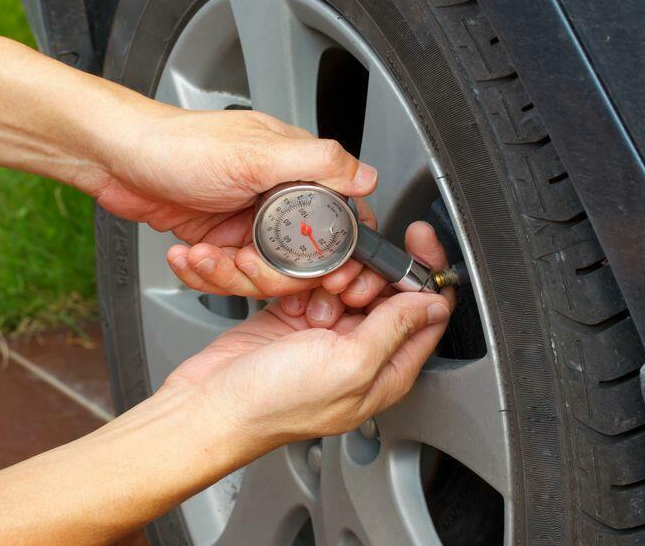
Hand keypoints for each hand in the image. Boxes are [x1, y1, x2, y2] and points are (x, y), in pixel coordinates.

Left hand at [87, 101, 378, 296]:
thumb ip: (316, 163)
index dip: (335, 257)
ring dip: (226, 274)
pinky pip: (227, 277)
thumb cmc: (177, 144)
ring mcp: (248, 224)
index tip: (323, 278)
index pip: (339, 224)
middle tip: (240, 262)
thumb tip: (366, 177)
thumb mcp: (253, 152)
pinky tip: (187, 255)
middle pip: (299, 264)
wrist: (116, 158)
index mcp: (297, 172)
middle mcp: (277, 200)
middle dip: (266, 274)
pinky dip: (204, 273)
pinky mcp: (221, 241)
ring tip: (202, 254)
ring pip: (261, 276)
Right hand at [161, 221, 452, 444]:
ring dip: (334, 279)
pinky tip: (293, 300)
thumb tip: (433, 304)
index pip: (427, 315)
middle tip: (347, 283)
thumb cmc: (274, 401)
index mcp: (386, 371)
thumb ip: (394, 330)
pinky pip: (315, 284)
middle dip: (370, 275)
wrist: (211, 403)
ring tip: (316, 295)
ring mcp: (327, 336)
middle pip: (388, 292)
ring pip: (350, 283)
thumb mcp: (348, 365)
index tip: (417, 241)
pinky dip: (306, 283)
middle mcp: (361, 354)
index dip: (428, 274)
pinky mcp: (297, 320)